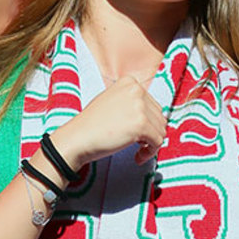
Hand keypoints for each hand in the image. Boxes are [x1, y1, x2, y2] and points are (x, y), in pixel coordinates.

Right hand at [49, 77, 167, 169]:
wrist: (77, 138)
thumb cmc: (92, 125)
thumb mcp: (113, 102)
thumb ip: (132, 104)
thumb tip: (154, 118)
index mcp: (130, 82)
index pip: (152, 105)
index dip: (148, 122)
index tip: (137, 133)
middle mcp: (136, 90)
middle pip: (159, 117)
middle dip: (151, 133)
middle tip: (137, 144)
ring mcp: (139, 106)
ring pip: (161, 130)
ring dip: (151, 144)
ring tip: (137, 150)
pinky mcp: (141, 124)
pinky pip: (158, 142)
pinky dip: (150, 153)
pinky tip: (137, 156)